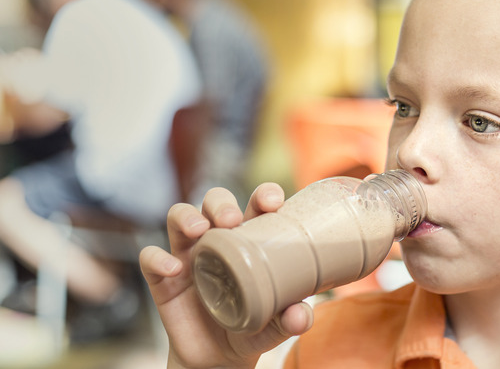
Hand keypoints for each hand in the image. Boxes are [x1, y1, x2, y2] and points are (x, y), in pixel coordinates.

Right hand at [139, 184, 313, 368]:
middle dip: (221, 202)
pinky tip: (173, 269)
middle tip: (231, 219)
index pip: (255, 206)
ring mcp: (188, 256)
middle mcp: (217, 240)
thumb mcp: (277, 326)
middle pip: (214, 202)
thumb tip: (302, 314)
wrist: (219, 360)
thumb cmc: (253, 329)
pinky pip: (151, 259)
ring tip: (199, 229)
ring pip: (178, 217)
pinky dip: (157, 259)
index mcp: (250, 240)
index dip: (263, 194)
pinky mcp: (163, 279)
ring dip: (186, 216)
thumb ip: (292, 318)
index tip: (272, 200)